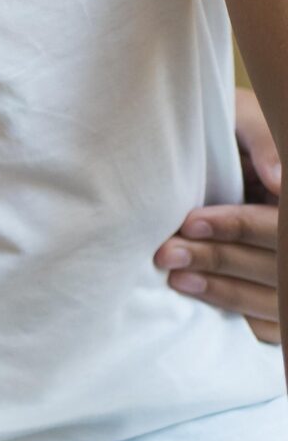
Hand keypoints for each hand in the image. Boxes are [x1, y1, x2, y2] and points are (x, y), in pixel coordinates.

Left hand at [156, 88, 282, 344]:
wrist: (221, 145)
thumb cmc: (231, 126)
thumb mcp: (247, 118)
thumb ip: (265, 140)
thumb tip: (279, 180)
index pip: (278, 225)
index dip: (238, 225)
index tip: (190, 221)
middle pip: (276, 265)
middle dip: (220, 260)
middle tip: (166, 254)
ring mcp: (286, 270)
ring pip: (275, 299)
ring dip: (225, 292)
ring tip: (177, 280)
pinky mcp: (279, 294)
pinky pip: (274, 322)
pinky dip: (243, 316)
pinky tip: (204, 303)